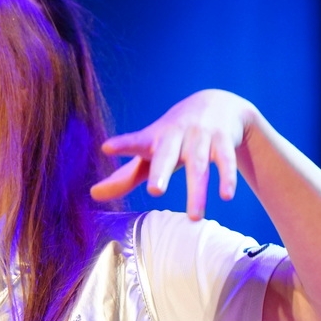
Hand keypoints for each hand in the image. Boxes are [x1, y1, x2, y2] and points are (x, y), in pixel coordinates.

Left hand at [91, 89, 259, 219]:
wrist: (217, 103)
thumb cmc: (173, 137)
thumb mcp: (149, 152)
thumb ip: (124, 176)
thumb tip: (92, 195)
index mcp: (153, 139)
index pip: (135, 142)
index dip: (122, 145)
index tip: (106, 147)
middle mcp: (176, 136)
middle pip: (167, 155)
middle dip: (161, 172)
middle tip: (155, 191)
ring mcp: (201, 137)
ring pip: (199, 166)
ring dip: (198, 191)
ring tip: (195, 218)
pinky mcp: (223, 141)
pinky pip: (226, 161)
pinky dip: (227, 178)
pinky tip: (226, 196)